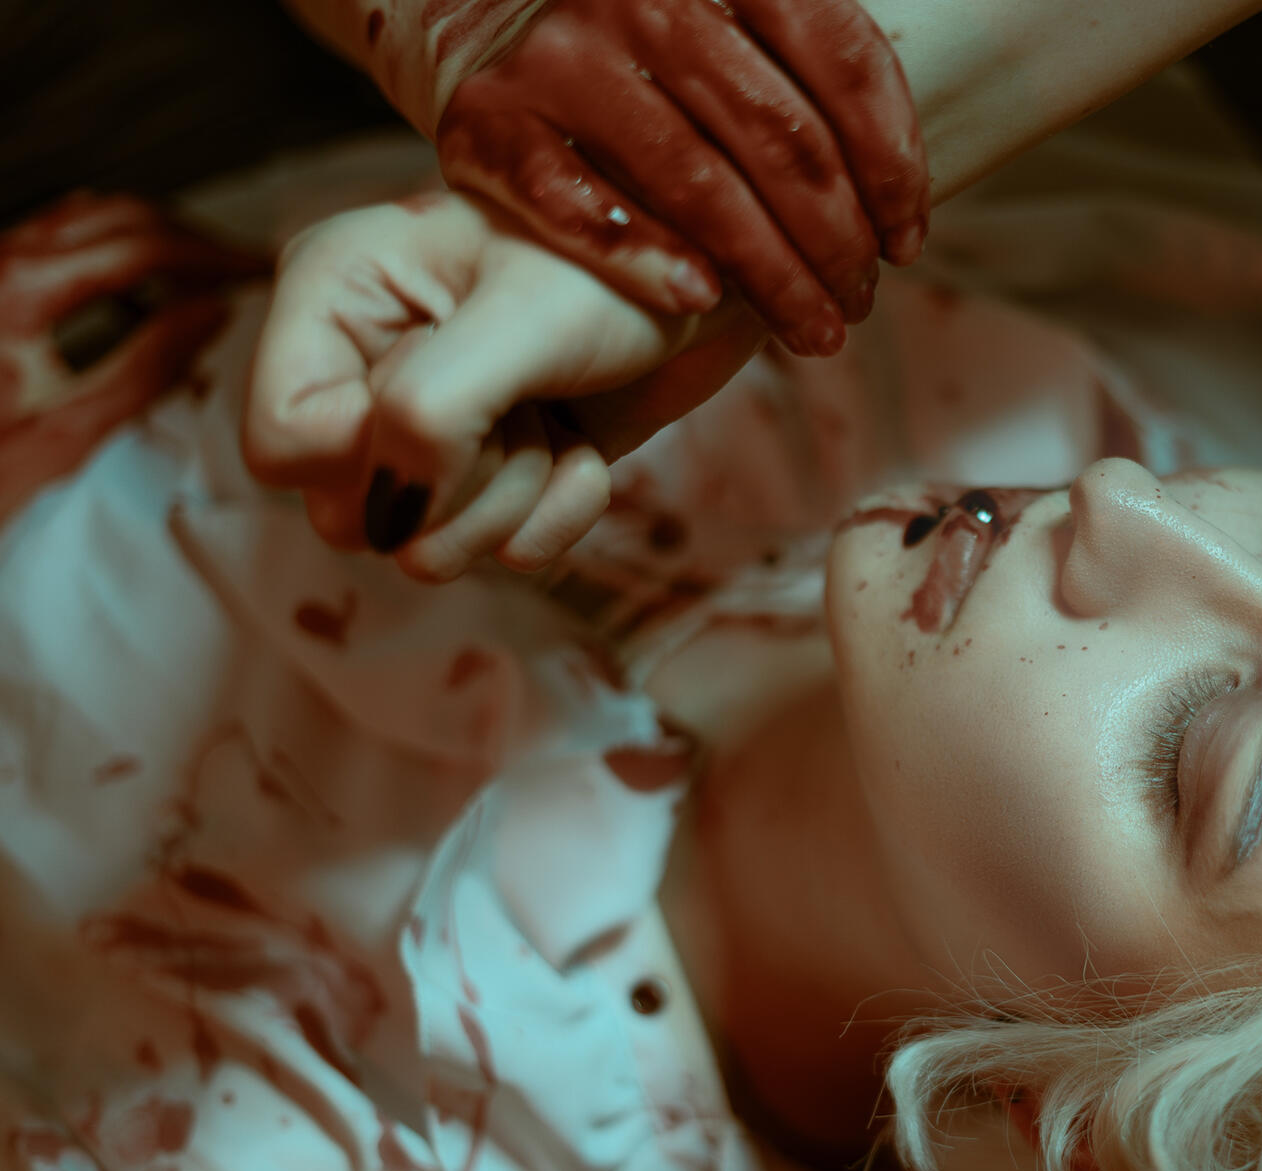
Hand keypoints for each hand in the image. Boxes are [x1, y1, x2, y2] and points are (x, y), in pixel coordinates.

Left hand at [0, 192, 264, 522]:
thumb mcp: (66, 431)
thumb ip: (146, 370)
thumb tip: (210, 318)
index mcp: (21, 292)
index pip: (144, 247)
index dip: (213, 256)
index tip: (256, 273)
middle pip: (119, 216)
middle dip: (190, 238)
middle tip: (240, 270)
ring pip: (87, 216)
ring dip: (152, 236)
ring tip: (200, 274)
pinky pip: (56, 235)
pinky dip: (110, 244)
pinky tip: (139, 280)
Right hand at [244, 189, 766, 580]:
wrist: (717, 268)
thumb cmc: (618, 263)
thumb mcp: (522, 317)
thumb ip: (432, 409)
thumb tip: (390, 518)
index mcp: (331, 295)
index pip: (281, 448)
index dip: (369, 453)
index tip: (460, 400)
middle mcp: (362, 364)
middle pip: (350, 514)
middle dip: (458, 481)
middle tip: (523, 402)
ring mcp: (430, 426)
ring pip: (423, 546)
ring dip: (514, 495)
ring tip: (553, 412)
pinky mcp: (499, 470)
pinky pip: (504, 552)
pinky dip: (561, 509)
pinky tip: (583, 443)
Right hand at [435, 0, 927, 351]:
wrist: (488, 17)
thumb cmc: (653, 38)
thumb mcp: (741, 17)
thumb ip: (816, 66)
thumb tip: (905, 197)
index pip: (845, 59)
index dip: (895, 164)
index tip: (911, 241)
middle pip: (782, 139)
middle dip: (840, 240)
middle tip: (862, 301)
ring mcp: (561, 54)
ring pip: (700, 188)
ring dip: (773, 277)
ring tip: (815, 329)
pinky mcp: (488, 120)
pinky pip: (578, 207)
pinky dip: (645, 258)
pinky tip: (701, 301)